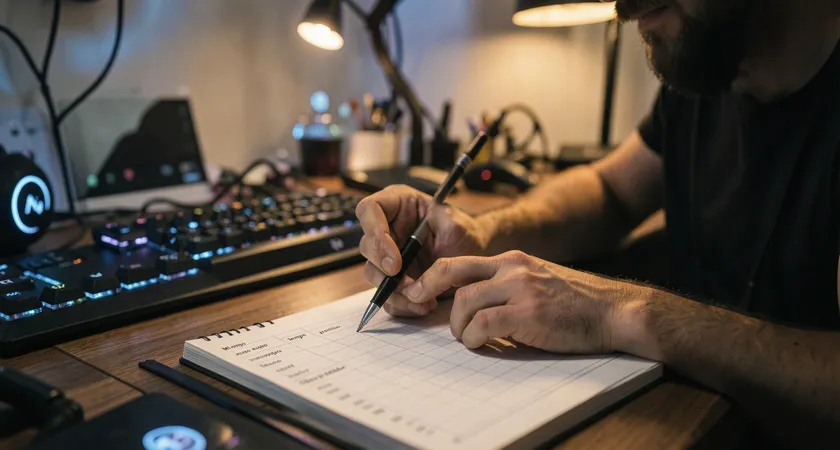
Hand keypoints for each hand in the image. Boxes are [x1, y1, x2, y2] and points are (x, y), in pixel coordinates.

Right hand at [355, 185, 490, 317]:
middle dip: (383, 270)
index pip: (369, 210)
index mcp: (398, 203)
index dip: (376, 234)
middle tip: (406, 284)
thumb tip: (407, 253)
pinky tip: (422, 305)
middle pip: (367, 246)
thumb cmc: (465, 234)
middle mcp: (387, 227)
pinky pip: (385, 294)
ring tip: (423, 299)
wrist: (473, 259)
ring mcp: (386, 254)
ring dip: (394, 291)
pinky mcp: (391, 277)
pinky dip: (402, 304)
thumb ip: (431, 234)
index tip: (395, 260)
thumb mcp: (457, 225)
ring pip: (373, 274)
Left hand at [399, 250, 646, 353]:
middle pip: (453, 275)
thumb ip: (507, 286)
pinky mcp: (528, 313)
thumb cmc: (576, 304)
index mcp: (512, 261)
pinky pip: (483, 326)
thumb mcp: (538, 281)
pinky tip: (480, 344)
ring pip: (465, 302)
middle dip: (430, 292)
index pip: (460, 262)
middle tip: (421, 309)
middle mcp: (513, 268)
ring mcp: (520, 289)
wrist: (613, 311)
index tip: (419, 291)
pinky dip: (474, 338)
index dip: (434, 276)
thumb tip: (472, 305)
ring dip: (457, 325)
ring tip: (466, 337)